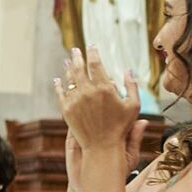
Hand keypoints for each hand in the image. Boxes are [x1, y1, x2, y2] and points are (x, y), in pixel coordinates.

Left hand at [55, 47, 145, 162]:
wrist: (102, 146)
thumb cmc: (121, 126)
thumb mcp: (133, 105)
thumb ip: (132, 86)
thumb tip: (128, 70)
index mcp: (104, 88)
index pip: (96, 63)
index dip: (93, 52)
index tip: (92, 45)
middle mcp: (87, 91)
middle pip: (79, 68)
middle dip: (77, 56)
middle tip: (75, 50)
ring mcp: (75, 100)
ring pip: (69, 79)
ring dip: (68, 68)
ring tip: (68, 61)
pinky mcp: (66, 109)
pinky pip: (61, 93)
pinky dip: (59, 85)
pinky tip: (58, 80)